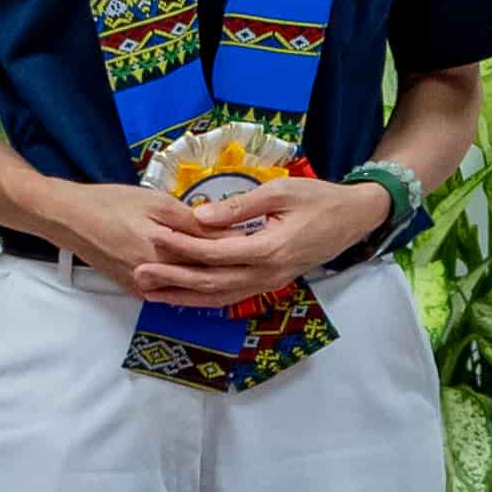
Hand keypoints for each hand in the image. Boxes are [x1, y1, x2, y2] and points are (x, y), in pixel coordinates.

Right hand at [39, 179, 292, 306]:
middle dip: (236, 268)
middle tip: (268, 258)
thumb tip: (229, 231)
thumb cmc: (112, 203)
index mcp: (164, 252)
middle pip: (205, 276)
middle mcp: (156, 277)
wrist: (68, 220)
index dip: (242, 247)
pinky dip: (194, 288)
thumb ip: (193, 221)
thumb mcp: (156, 203)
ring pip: (191, 289)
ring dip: (218, 282)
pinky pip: (172, 293)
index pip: (212, 254)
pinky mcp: (135, 290)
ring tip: (249, 271)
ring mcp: (144, 288)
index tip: (270, 240)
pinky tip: (213, 281)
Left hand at [141, 175, 387, 304]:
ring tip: (150, 293)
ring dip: (183, 297)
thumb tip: (200, 217)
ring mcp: (269, 284)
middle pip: (211, 282)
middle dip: (172, 279)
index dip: (181, 246)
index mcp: (269, 249)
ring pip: (219, 297)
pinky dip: (205, 300)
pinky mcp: (270, 284)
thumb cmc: (319, 199)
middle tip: (138, 274)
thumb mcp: (280, 191)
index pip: (214, 253)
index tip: (153, 235)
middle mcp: (267, 274)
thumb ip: (239, 206)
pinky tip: (183, 298)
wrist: (354, 218)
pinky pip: (232, 297)